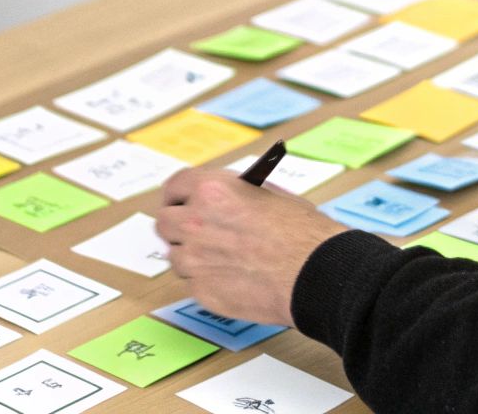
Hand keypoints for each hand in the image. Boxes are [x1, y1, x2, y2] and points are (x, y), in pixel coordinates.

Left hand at [154, 167, 349, 326]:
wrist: (313, 273)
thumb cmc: (301, 233)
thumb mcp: (270, 195)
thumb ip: (236, 196)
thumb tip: (225, 200)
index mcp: (212, 190)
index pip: (174, 187)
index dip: (177, 195)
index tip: (178, 202)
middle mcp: (195, 222)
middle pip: (164, 223)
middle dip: (177, 226)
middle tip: (194, 232)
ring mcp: (195, 259)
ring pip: (176, 256)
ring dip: (191, 256)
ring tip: (218, 259)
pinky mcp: (202, 291)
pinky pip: (193, 283)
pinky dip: (207, 281)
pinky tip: (231, 279)